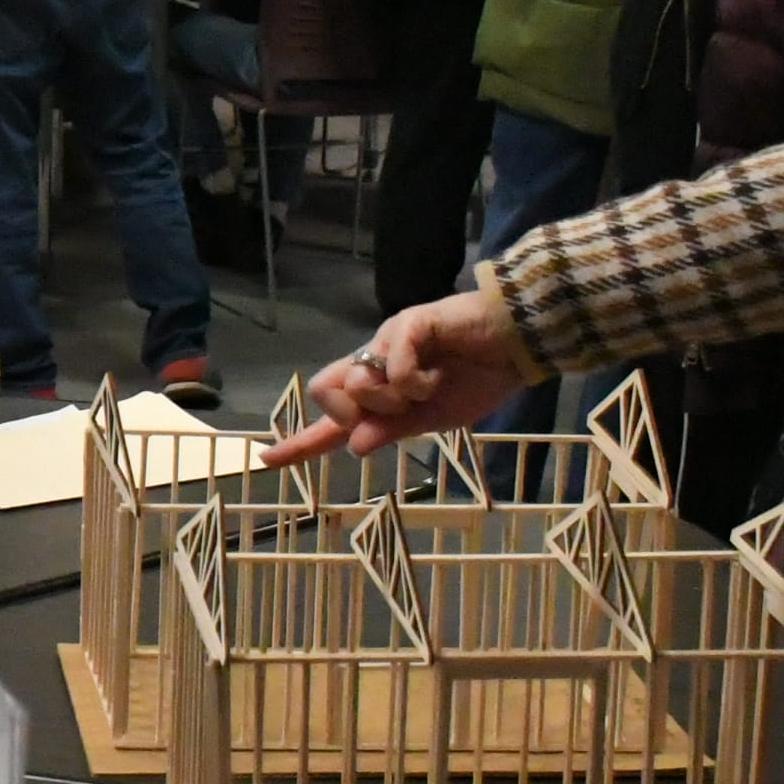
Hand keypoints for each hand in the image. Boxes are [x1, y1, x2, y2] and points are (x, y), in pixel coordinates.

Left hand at [267, 295, 535, 463]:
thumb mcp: (434, 418)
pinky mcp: (407, 324)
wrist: (516, 345)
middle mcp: (374, 362)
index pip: (332, 420)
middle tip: (398, 409)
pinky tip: (437, 374)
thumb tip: (353, 448)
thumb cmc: (479, 379)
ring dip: (391, 398)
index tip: (267, 459)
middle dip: (354, 411)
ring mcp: (386, 340)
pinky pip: (390, 364)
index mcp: (380, 389)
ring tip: (426, 388)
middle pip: (325, 390)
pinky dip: (413, 381)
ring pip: (356, 382)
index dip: (300, 441)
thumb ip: (393, 430)